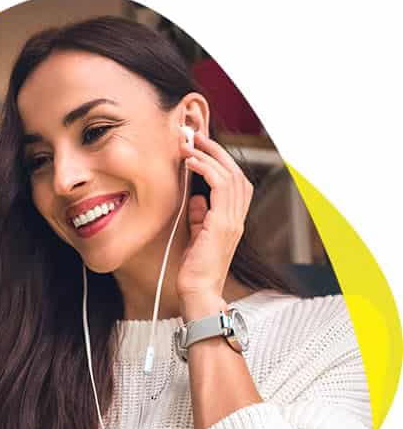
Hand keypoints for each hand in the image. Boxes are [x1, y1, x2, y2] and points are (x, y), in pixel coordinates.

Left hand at [176, 131, 253, 319]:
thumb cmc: (195, 270)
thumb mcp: (197, 237)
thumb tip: (197, 199)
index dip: (220, 161)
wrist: (198, 293)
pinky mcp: (223, 224)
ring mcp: (233, 221)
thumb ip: (200, 218)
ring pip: (230, 175)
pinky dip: (206, 170)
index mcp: (233, 220)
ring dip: (209, 155)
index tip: (200, 147)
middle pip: (235, 173)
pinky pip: (220, 187)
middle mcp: (237, 218)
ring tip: (190, 144)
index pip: (234, 182)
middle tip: (195, 136)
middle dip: (215, 150)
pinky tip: (191, 162)